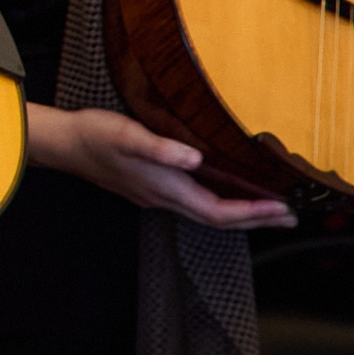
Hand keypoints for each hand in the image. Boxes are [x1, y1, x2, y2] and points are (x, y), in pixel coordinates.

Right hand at [27, 105, 294, 230]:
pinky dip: (219, 202)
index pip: (219, 211)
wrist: (64, 144)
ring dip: (240, 214)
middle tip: (289, 217)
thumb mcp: (128, 134)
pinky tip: (224, 191)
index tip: (282, 209)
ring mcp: (157, 195)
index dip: (253, 213)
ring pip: (207, 212)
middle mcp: (165, 198)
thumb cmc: (95, 136)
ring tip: (266, 209)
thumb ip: (161, 147)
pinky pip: (195, 202)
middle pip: (219, 219)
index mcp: (166, 188)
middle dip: (256, 220)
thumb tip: (196, 158)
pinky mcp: (150, 187)